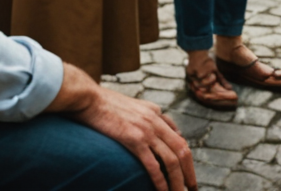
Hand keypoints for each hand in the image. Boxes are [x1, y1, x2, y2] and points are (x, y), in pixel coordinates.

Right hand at [49, 64, 194, 190]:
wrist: (87, 98)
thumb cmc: (101, 103)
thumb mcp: (129, 106)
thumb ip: (143, 116)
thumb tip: (146, 130)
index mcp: (155, 112)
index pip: (178, 136)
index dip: (185, 156)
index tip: (187, 170)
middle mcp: (155, 120)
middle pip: (182, 149)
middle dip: (189, 171)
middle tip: (193, 187)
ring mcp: (146, 130)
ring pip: (171, 160)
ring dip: (178, 181)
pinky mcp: (134, 140)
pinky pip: (153, 165)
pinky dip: (160, 181)